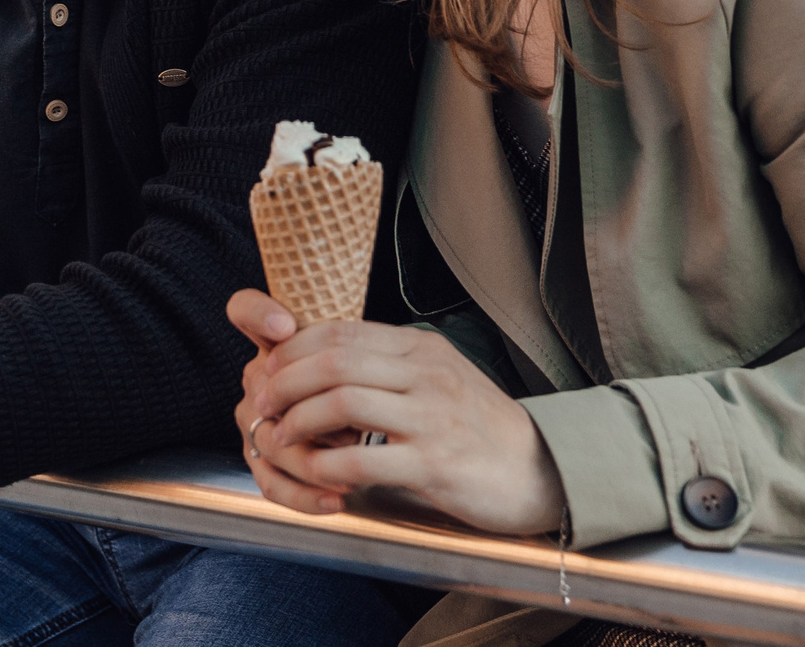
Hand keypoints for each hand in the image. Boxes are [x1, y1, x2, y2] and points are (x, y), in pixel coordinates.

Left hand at [228, 293, 564, 535]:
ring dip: (299, 421)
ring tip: (280, 437)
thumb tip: (328, 360)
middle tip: (262, 404)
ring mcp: (432, 417)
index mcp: (421, 349)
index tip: (268, 368)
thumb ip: (391, 367)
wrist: (542, 470)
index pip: (341, 331)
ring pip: (343, 401)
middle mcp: (426, 374)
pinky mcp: (435, 463)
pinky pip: (365, 459)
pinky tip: (316, 473)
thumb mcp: (439, 379)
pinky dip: (328, 466)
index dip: (293, 348)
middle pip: (334, 360)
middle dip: (285, 381)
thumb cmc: (482, 427)